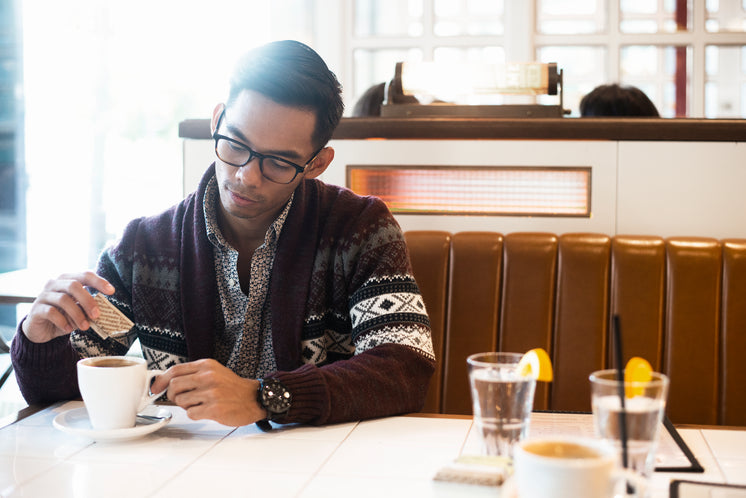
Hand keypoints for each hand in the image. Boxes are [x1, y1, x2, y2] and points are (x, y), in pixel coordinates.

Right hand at [21, 271, 114, 343]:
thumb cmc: (64, 316)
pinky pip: (51, 312)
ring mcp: (43, 295)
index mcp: (68, 280)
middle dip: (88, 301)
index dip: (99, 281)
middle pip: (74, 285)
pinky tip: (69, 329)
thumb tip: (101, 311)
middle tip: (97, 315)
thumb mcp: (78, 311)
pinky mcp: (36, 309)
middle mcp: (54, 284)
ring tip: (85, 327)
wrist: (41, 329)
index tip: (112, 291)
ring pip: (63, 299)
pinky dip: (63, 321)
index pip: (85, 275)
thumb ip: (87, 308)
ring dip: (77, 314)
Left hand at [151, 359, 265, 425]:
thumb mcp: (214, 372)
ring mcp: (211, 392)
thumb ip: (194, 374)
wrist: (254, 398)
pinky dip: (195, 414)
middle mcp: (208, 376)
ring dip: (186, 406)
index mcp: (206, 365)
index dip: (161, 380)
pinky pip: (191, 413)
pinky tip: (206, 411)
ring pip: (181, 401)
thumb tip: (168, 382)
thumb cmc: (232, 387)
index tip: (156, 388)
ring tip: (200, 404)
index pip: (175, 370)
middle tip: (182, 399)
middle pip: (174, 386)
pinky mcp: (214, 408)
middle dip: (173, 396)